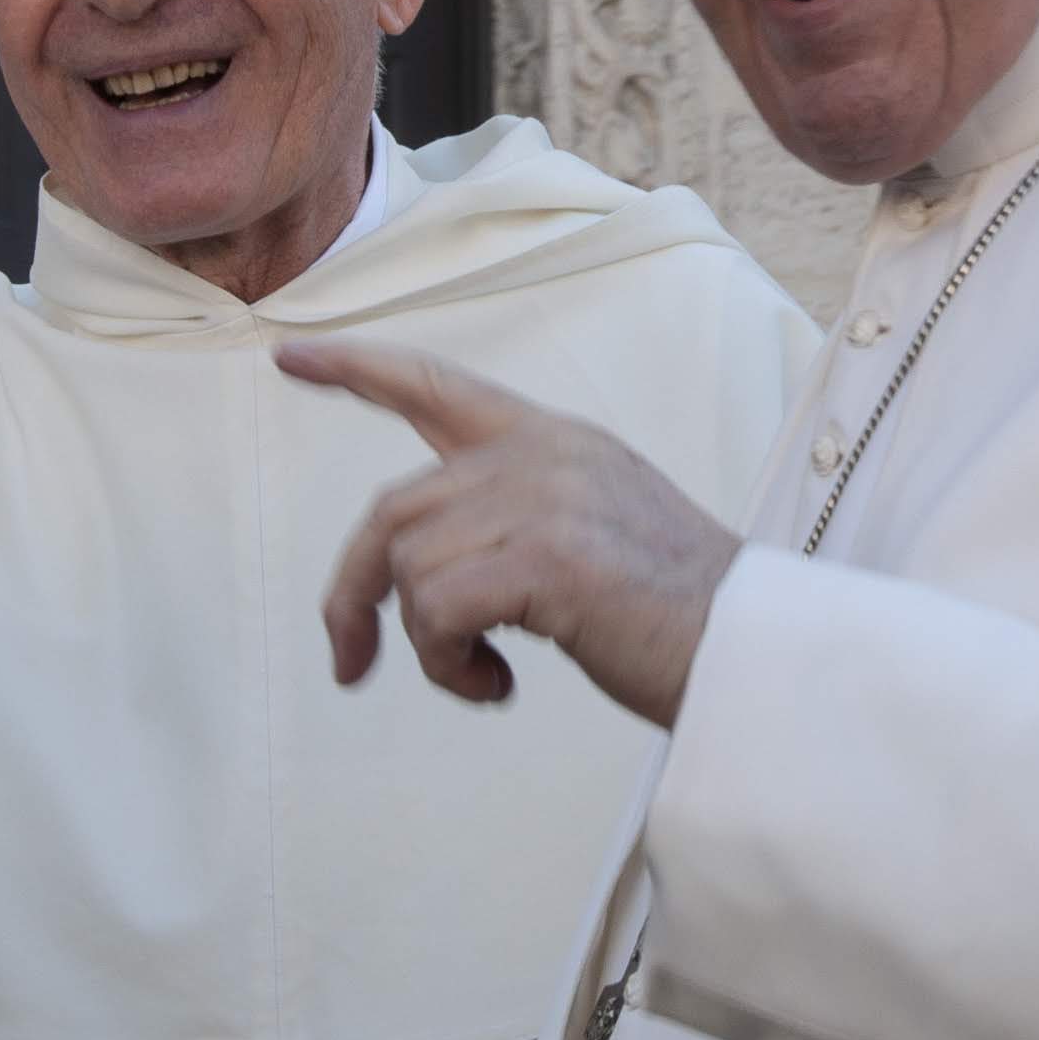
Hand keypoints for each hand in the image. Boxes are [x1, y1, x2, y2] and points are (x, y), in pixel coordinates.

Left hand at [283, 339, 742, 727]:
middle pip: (391, 512)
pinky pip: (436, 613)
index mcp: (553, 439)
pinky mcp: (544, 560)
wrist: (748, 648)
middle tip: (349, 664)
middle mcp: (540, 455)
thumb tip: (428, 573)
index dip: (356, 369)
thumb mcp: (592, 528)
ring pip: (410, 570)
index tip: (290, 355)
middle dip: (354, 594)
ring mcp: (542, 501)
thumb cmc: (675, 612)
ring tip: (488, 672)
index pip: (435, 386)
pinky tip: (497, 684)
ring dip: (429, 645)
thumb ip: (516, 517)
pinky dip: (448, 665)